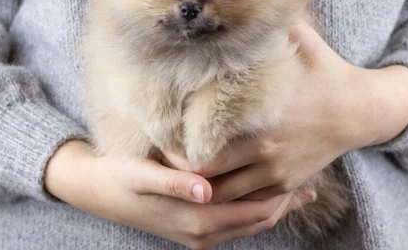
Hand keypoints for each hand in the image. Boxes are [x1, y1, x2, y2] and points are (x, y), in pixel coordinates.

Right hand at [44, 140, 313, 248]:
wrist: (97, 191)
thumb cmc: (120, 176)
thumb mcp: (142, 176)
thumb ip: (173, 184)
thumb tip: (205, 191)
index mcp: (195, 220)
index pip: (253, 211)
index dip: (281, 196)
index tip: (304, 173)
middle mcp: (201, 233)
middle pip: (257, 220)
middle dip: (284, 203)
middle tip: (311, 181)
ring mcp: (198, 234)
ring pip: (248, 224)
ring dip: (273, 208)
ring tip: (297, 190)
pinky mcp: (193, 229)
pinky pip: (234, 224)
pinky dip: (254, 211)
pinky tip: (262, 195)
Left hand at [165, 22, 407, 202]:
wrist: (362, 111)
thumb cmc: (325, 72)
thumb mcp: (300, 40)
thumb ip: (268, 23)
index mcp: (260, 119)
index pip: (201, 146)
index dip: (176, 147)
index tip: (163, 135)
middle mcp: (265, 151)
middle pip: (207, 176)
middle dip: (183, 171)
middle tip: (166, 159)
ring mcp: (277, 172)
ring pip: (225, 195)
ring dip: (204, 188)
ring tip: (184, 175)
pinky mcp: (287, 184)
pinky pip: (250, 204)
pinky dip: (230, 198)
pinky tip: (216, 185)